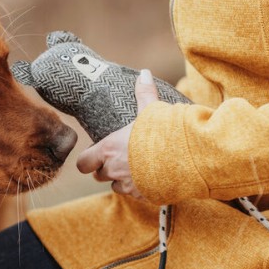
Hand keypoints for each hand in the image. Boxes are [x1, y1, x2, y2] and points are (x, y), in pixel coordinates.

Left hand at [75, 70, 158, 197]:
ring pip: (115, 187)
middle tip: (118, 159)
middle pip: (98, 175)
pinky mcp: (143, 196)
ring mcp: (128, 185)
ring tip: (135, 168)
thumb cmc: (163, 132)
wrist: (185, 158)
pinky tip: (151, 178)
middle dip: (105, 169)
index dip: (87, 160)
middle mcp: (113, 169)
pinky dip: (139, 188)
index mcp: (108, 149)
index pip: (83, 163)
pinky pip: (135, 195)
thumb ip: (144, 93)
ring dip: (121, 180)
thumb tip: (144, 73)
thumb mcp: (151, 110)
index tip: (95, 155)